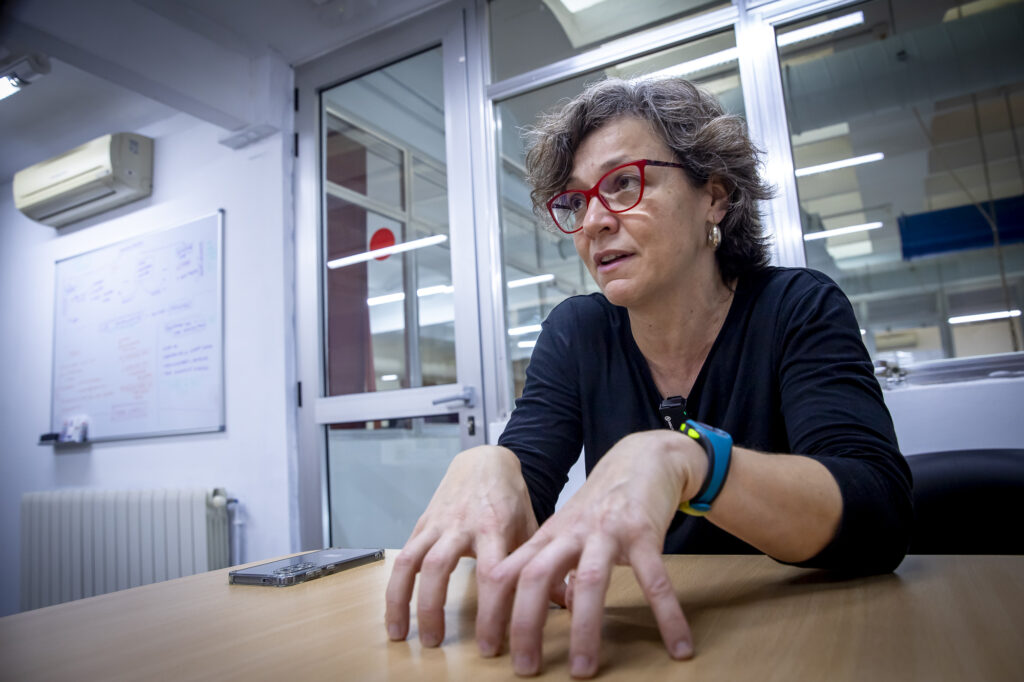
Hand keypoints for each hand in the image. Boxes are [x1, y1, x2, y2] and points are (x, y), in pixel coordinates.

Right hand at [384, 445, 555, 647]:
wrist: (484, 461)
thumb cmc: (510, 499)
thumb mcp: (531, 527)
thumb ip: (542, 566)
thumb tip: (566, 603)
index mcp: (495, 527)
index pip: (492, 574)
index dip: (490, 611)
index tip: (490, 644)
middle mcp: (461, 524)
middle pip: (441, 568)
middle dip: (435, 609)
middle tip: (437, 645)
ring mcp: (438, 524)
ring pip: (412, 562)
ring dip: (403, 601)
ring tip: (403, 635)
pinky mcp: (421, 525)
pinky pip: (401, 558)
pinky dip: (394, 587)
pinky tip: (394, 614)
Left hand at [478, 430, 706, 677]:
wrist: (643, 458)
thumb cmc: (604, 501)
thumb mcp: (572, 531)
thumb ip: (561, 566)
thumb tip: (564, 608)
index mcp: (549, 536)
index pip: (507, 572)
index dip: (493, 609)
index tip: (488, 648)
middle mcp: (570, 533)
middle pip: (535, 577)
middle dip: (526, 624)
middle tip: (525, 668)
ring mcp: (606, 531)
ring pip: (588, 582)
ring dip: (584, 629)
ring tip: (585, 669)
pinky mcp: (643, 531)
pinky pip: (655, 579)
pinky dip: (667, 614)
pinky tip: (679, 645)